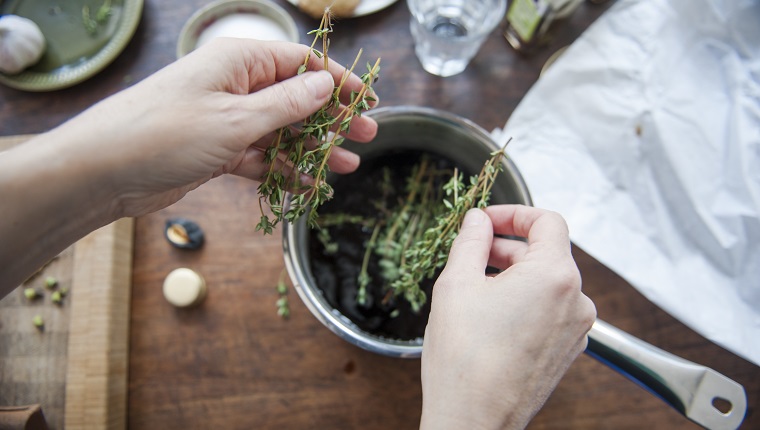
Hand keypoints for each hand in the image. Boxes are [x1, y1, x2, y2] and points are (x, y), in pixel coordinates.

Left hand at [0, 38, 378, 294]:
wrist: (103, 172)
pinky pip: (260, 157)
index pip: (300, 62)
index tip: (367, 101)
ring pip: (281, 131)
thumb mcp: (235, 118)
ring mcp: (225, 120)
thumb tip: (326, 83)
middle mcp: (234, 86)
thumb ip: (286, 104)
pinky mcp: (216, 150)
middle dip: (331, 118)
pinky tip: (309, 186)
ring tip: (345, 167)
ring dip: (312, 149)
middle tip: (367, 136)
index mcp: (238, 62)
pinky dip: (283, 171)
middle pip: (295, 97)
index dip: (337, 80)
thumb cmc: (165, 133)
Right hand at [420, 205, 595, 429]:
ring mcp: (575, 329)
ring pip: (548, 283)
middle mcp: (576, 301)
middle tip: (472, 252)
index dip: (514, 213)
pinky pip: (550, 310)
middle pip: (547, 253)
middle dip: (508, 246)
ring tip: (477, 286)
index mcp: (555, 276)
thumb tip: (477, 220)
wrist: (474, 420)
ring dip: (515, 275)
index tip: (487, 220)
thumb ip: (470, 241)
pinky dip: (525, 301)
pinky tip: (491, 314)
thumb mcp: (456, 284)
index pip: (547, 222)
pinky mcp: (566, 351)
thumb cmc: (465, 359)